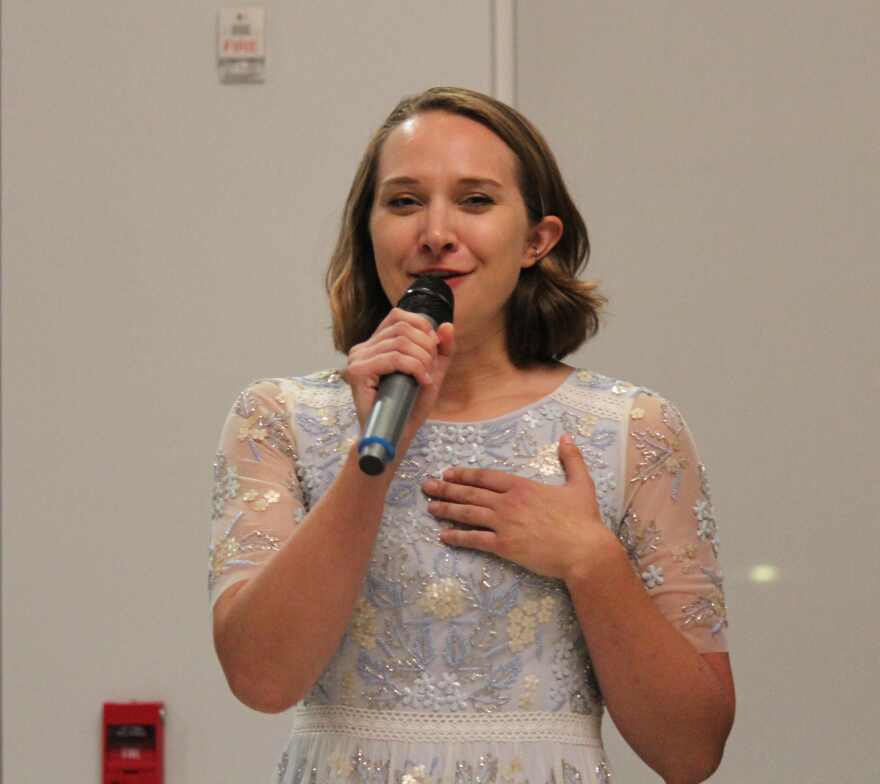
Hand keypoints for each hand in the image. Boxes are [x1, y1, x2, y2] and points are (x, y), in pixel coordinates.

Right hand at [346, 308, 454, 457]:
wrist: (396, 435)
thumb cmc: (409, 406)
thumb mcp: (432, 373)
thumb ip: (441, 350)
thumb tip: (447, 325)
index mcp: (375, 344)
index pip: (398, 316)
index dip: (421, 326)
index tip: (433, 349)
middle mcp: (362, 348)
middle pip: (402, 328)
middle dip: (426, 347)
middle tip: (431, 370)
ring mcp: (357, 359)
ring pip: (400, 343)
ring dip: (422, 360)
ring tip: (426, 379)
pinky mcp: (357, 372)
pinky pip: (393, 358)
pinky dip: (414, 368)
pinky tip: (422, 381)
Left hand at [422, 434, 621, 581]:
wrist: (584, 551)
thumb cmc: (583, 519)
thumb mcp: (580, 484)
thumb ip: (572, 460)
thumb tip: (566, 438)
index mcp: (522, 486)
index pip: (486, 477)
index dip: (465, 474)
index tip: (448, 473)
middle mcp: (508, 502)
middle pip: (471, 493)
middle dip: (446, 489)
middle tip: (426, 486)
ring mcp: (504, 524)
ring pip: (468, 514)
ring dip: (446, 509)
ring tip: (430, 507)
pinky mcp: (504, 546)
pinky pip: (475, 540)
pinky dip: (458, 537)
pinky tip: (444, 536)